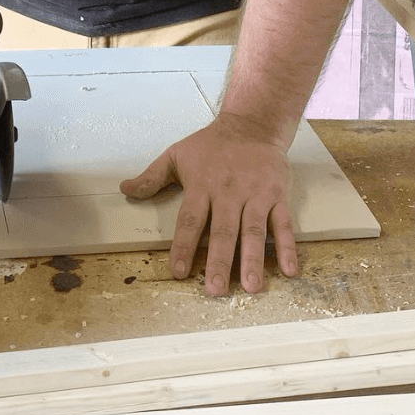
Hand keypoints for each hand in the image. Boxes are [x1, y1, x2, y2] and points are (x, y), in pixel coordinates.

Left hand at [120, 112, 296, 295]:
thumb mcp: (177, 154)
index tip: (178, 271)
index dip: (184, 245)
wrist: (252, 124)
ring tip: (250, 287)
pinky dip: (288, 247)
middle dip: (219, 261)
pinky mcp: (277, 195)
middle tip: (215, 290)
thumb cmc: (212, 144)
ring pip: (254, 230)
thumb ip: (152, 176)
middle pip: (223, 230)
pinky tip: (289, 270)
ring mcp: (255, 195)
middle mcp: (229, 192)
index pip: (191, 220)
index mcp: (202, 184)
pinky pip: (283, 224)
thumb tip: (125, 189)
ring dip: (252, 260)